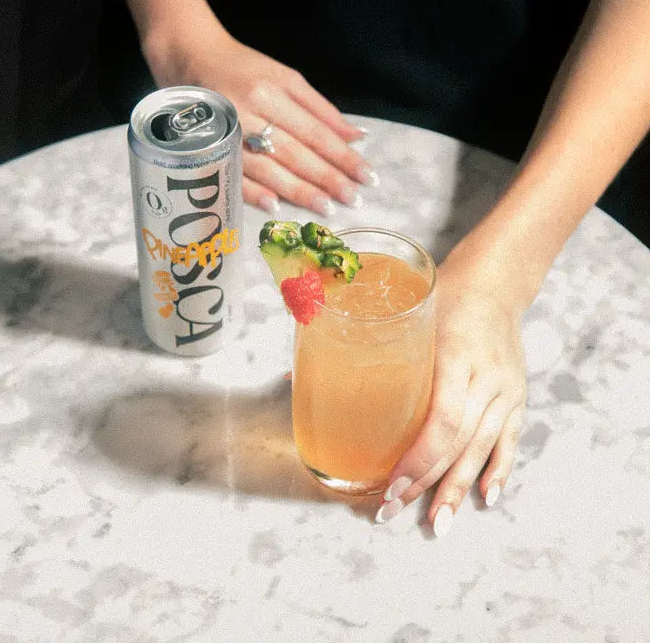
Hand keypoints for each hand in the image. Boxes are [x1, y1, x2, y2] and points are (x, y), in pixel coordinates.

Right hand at [143, 23, 375, 215]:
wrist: (186, 55)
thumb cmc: (240, 66)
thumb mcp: (284, 76)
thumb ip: (319, 108)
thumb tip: (356, 137)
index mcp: (271, 91)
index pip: (315, 131)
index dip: (342, 156)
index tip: (366, 176)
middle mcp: (248, 111)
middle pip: (294, 152)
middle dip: (326, 178)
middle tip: (353, 199)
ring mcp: (224, 131)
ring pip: (266, 167)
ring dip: (297, 190)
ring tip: (325, 208)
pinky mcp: (205, 146)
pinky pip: (232, 174)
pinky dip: (254, 192)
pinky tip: (276, 207)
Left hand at [374, 259, 527, 535]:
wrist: (494, 282)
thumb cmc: (438, 296)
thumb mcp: (400, 314)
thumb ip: (353, 346)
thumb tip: (291, 375)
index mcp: (455, 355)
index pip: (443, 419)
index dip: (418, 458)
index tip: (390, 483)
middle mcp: (486, 378)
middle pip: (458, 443)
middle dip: (425, 482)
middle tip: (391, 510)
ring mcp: (505, 391)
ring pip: (483, 450)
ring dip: (457, 490)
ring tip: (437, 523)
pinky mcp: (516, 398)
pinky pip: (509, 442)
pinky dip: (499, 471)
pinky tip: (486, 498)